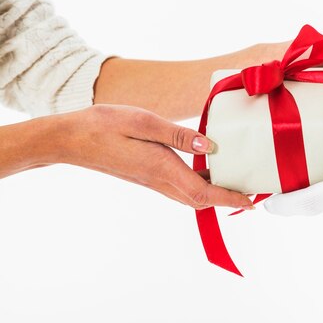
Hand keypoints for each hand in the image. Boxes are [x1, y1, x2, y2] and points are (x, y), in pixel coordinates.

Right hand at [57, 104, 252, 209]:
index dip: (230, 198)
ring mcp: (153, 181)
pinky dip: (200, 185)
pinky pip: (181, 187)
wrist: (71, 139)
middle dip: (228, 199)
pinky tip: (208, 170)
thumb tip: (211, 144)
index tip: (251, 201)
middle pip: (201, 199)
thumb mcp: (143, 121)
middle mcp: (159, 180)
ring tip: (236, 183)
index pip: (204, 192)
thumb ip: (178, 134)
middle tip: (251, 192)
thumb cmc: (104, 126)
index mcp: (161, 168)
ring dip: (215, 194)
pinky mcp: (149, 176)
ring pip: (191, 195)